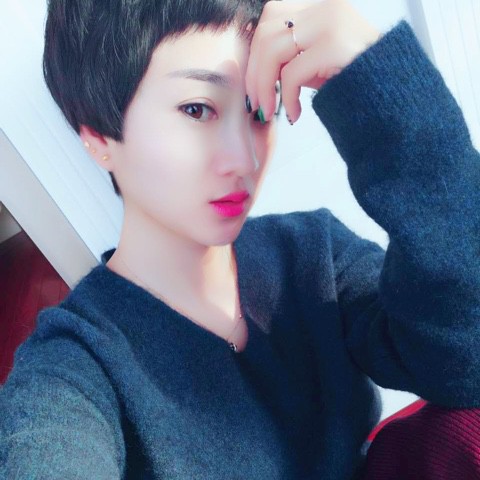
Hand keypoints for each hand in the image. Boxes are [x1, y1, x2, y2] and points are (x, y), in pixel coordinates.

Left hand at [245, 0, 379, 123]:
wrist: (397, 93)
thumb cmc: (358, 80)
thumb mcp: (318, 63)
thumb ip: (291, 57)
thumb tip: (258, 71)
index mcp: (319, 7)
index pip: (271, 17)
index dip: (256, 51)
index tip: (255, 83)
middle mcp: (325, 7)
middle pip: (266, 31)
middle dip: (254, 71)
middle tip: (257, 102)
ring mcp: (331, 23)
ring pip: (272, 51)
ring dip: (264, 86)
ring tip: (270, 110)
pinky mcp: (334, 45)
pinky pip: (291, 73)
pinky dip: (286, 99)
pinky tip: (294, 114)